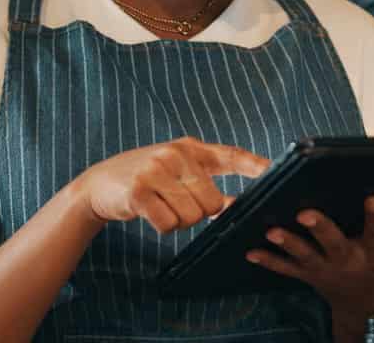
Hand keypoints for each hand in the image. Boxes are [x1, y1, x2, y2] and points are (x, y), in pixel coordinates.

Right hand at [70, 137, 269, 233]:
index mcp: (189, 147)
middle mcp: (174, 154)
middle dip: (199, 212)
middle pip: (211, 202)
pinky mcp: (139, 191)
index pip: (230, 155)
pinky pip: (169, 224)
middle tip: (177, 204)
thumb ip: (204, 182)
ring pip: (192, 216)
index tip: (275, 173)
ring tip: (162, 206)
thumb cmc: (146, 181)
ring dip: (179, 220)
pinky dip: (162, 226)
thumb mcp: (176, 172)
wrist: (98, 184)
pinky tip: (149, 212)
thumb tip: (235, 205)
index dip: (255, 165)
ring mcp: (155, 170)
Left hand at [246, 197, 373, 313]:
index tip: (372, 197)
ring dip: (287, 244)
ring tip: (270, 230)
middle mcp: (349, 262)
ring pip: (304, 257)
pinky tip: (249, 248)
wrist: (368, 313)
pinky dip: (268, 260)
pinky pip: (285, 269)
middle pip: (334, 244)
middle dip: (320, 229)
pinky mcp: (309, 276)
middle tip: (305, 213)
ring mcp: (326, 271)